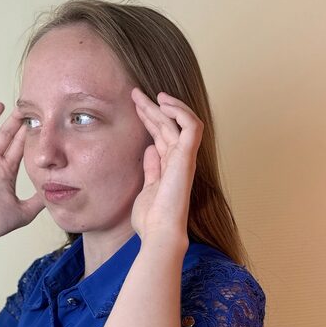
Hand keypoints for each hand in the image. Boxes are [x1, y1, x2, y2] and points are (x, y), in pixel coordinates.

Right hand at [0, 103, 43, 238]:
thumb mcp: (25, 211)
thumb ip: (40, 200)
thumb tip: (57, 192)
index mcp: (6, 171)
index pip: (18, 147)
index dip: (25, 133)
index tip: (36, 119)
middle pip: (3, 136)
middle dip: (13, 122)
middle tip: (24, 107)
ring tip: (0, 105)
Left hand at [130, 88, 203, 243]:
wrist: (159, 233)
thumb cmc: (152, 219)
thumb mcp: (147, 187)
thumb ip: (151, 168)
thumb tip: (149, 149)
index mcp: (170, 166)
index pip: (162, 135)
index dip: (150, 118)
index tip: (134, 106)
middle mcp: (179, 160)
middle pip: (168, 125)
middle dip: (152, 107)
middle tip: (134, 93)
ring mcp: (184, 158)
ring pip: (178, 122)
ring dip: (163, 106)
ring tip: (149, 94)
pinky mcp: (186, 158)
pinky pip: (190, 127)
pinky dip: (180, 111)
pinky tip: (164, 103)